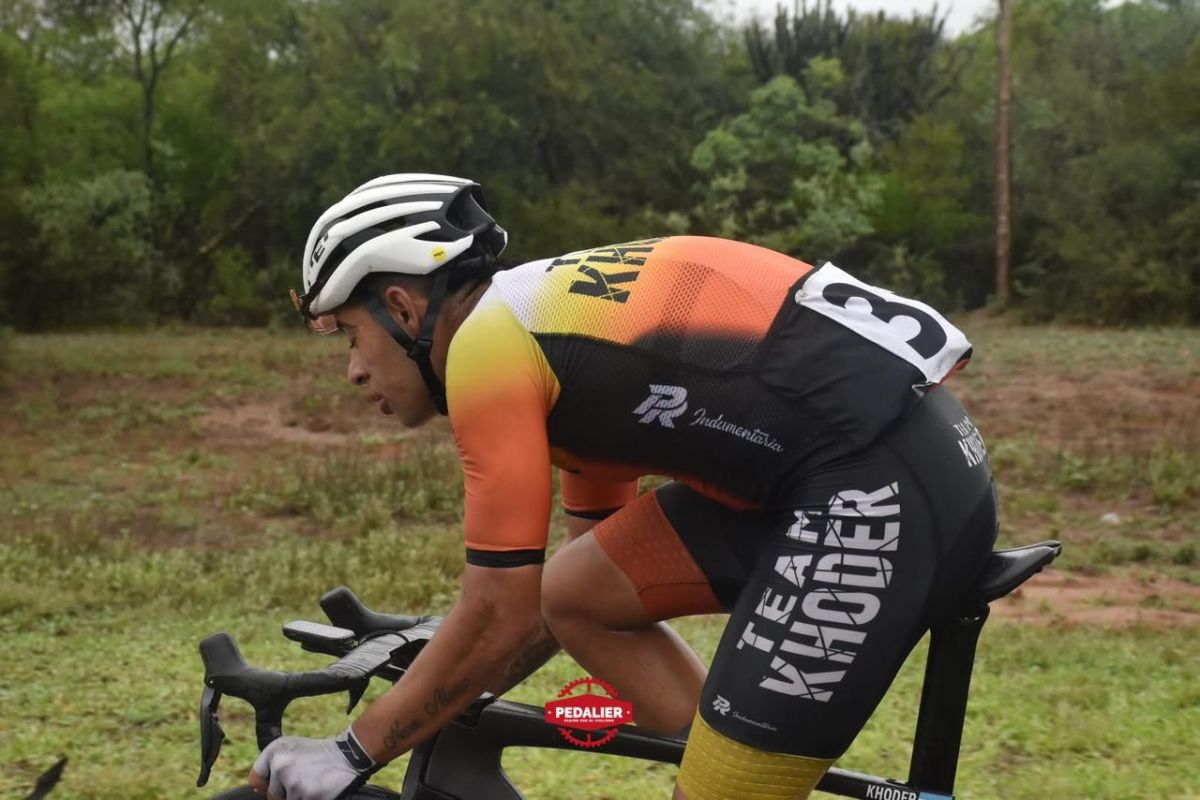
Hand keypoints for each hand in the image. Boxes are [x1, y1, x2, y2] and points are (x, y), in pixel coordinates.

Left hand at [249, 727, 376, 799]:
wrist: (348, 755)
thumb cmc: (317, 753)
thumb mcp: (291, 747)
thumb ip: (271, 763)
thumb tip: (257, 788)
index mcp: (274, 751)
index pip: (255, 780)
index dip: (265, 785)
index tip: (278, 784)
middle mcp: (281, 765)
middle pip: (272, 796)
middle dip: (285, 793)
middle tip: (303, 780)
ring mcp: (294, 782)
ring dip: (298, 796)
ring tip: (311, 783)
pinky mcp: (308, 796)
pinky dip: (309, 799)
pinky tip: (317, 790)